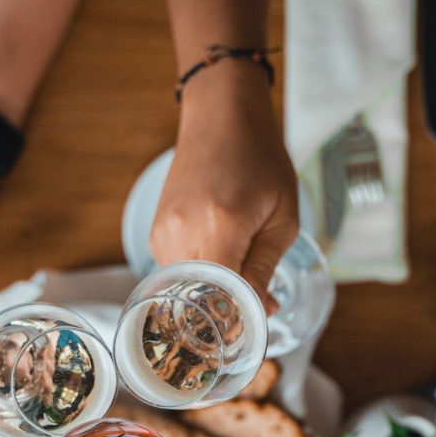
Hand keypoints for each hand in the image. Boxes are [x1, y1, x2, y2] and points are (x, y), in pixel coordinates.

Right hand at [150, 66, 298, 312]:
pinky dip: (200, 273)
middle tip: (256, 290)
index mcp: (221, 225)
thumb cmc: (260, 160)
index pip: (225, 297)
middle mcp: (182, 233)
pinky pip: (178, 274)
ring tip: (237, 259)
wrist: (220, 117)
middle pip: (204, 298)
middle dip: (231, 306)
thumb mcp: (281, 217)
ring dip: (215, 289)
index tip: (259, 319)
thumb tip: (261, 312)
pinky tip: (216, 247)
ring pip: (189, 289)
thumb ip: (266, 269)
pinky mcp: (154, 236)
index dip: (243, 315)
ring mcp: (162, 235)